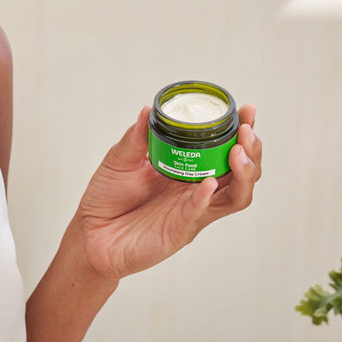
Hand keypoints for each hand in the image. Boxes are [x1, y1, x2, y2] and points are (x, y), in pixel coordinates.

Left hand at [71, 104, 261, 281]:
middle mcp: (197, 191)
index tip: (246, 110)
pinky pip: (198, 214)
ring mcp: (192, 212)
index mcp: (189, 171)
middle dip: (251, 150)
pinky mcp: (178, 231)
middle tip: (246, 129)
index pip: (225, 150)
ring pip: (236, 197)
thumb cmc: (108, 196)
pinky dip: (205, 198)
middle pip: (242, 174)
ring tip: (238, 152)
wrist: (89, 232)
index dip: (240, 131)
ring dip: (243, 174)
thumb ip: (137, 137)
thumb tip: (149, 110)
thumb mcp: (121, 159)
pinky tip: (209, 184)